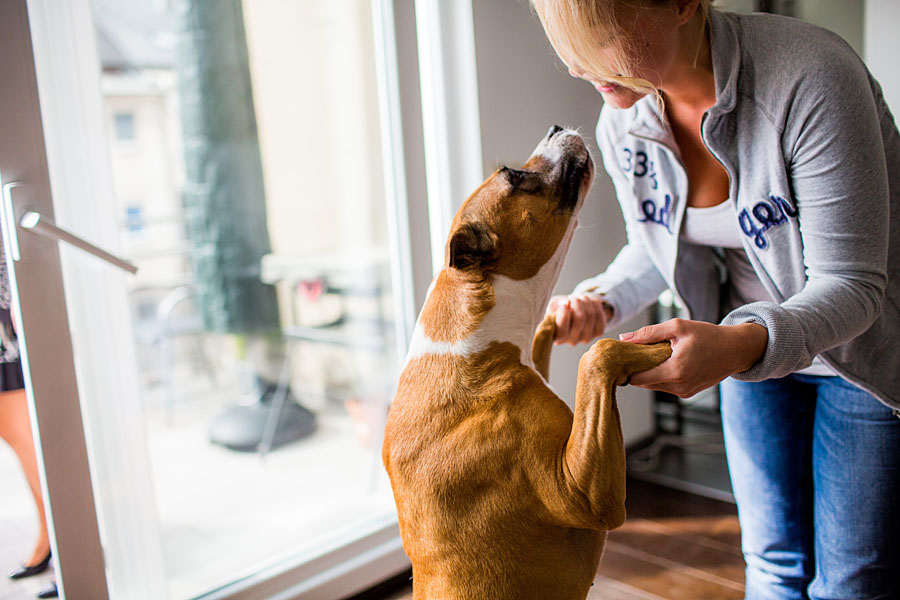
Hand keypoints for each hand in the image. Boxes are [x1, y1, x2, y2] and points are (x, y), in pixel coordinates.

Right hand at [546, 293, 612, 345]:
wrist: (574, 311)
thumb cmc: (560, 309)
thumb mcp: (553, 307)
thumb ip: (555, 307)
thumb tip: (565, 305)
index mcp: (557, 338)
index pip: (562, 332)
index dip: (564, 316)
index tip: (563, 303)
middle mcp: (572, 341)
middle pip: (579, 320)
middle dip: (576, 302)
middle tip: (571, 296)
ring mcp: (586, 338)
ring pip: (590, 315)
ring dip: (585, 301)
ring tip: (579, 296)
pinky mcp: (598, 332)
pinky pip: (600, 315)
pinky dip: (594, 304)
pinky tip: (589, 301)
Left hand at [620, 318, 767, 397]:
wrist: (736, 350)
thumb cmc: (708, 335)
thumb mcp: (677, 327)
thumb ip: (648, 334)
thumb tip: (624, 338)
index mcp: (675, 371)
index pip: (637, 379)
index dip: (627, 368)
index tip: (624, 356)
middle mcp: (679, 386)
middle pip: (644, 383)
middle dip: (638, 369)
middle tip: (636, 352)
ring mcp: (684, 392)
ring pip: (654, 385)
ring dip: (650, 372)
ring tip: (652, 354)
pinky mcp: (688, 393)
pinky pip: (666, 386)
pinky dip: (662, 375)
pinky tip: (665, 361)